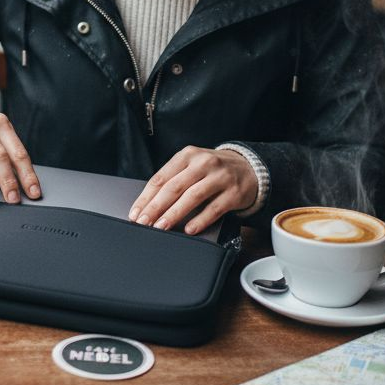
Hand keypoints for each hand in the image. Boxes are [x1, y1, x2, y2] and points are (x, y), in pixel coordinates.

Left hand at [128, 147, 257, 234]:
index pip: (161, 178)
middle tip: (143, 223)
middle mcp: (203, 163)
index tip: (135, 213)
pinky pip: (214, 208)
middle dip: (155, 207)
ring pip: (192, 197)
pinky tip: (189, 229)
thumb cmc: (213, 171)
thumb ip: (174, 180)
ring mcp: (220, 177)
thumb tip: (149, 205)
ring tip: (161, 227)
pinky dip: (200, 220)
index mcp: (187, 156)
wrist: (250, 168)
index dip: (146, 197)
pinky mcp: (234, 192)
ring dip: (174, 214)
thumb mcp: (192, 166)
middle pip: (173, 187)